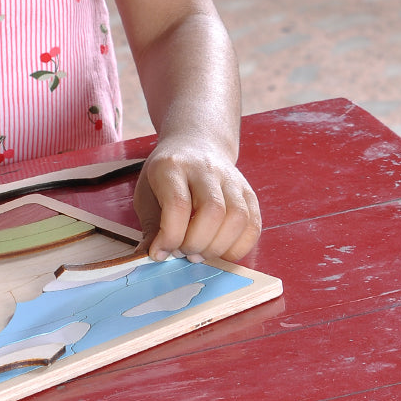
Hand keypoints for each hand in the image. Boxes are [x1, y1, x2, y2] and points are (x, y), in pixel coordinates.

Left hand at [133, 137, 260, 263]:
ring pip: (238, 217)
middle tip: (183, 252)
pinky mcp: (248, 191)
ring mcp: (231, 178)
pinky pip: (253, 224)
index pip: (178, 204)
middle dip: (196, 243)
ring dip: (219, 247)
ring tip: (200, 253)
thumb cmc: (167, 174)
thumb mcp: (147, 193)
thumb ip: (151, 227)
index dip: (170, 236)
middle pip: (212, 211)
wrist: (195, 144)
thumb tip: (152, 256)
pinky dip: (239, 246)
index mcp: (173, 166)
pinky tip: (221, 250)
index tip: (161, 252)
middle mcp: (205, 168)